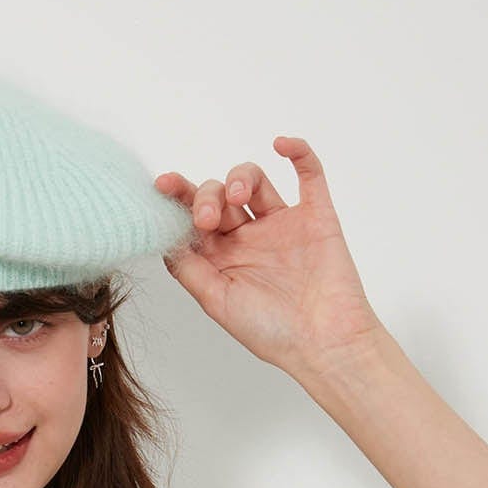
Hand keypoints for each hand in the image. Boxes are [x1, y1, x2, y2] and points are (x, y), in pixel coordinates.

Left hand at [153, 137, 385, 374]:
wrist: (324, 342)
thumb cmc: (271, 331)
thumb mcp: (216, 302)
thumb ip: (189, 268)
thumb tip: (163, 237)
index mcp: (222, 258)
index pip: (193, 218)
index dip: (177, 198)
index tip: (163, 185)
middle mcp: (249, 238)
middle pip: (220, 196)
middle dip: (207, 197)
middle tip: (208, 219)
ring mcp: (282, 224)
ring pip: (255, 181)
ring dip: (241, 176)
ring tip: (238, 195)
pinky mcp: (316, 216)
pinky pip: (310, 175)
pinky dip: (298, 153)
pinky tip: (281, 144)